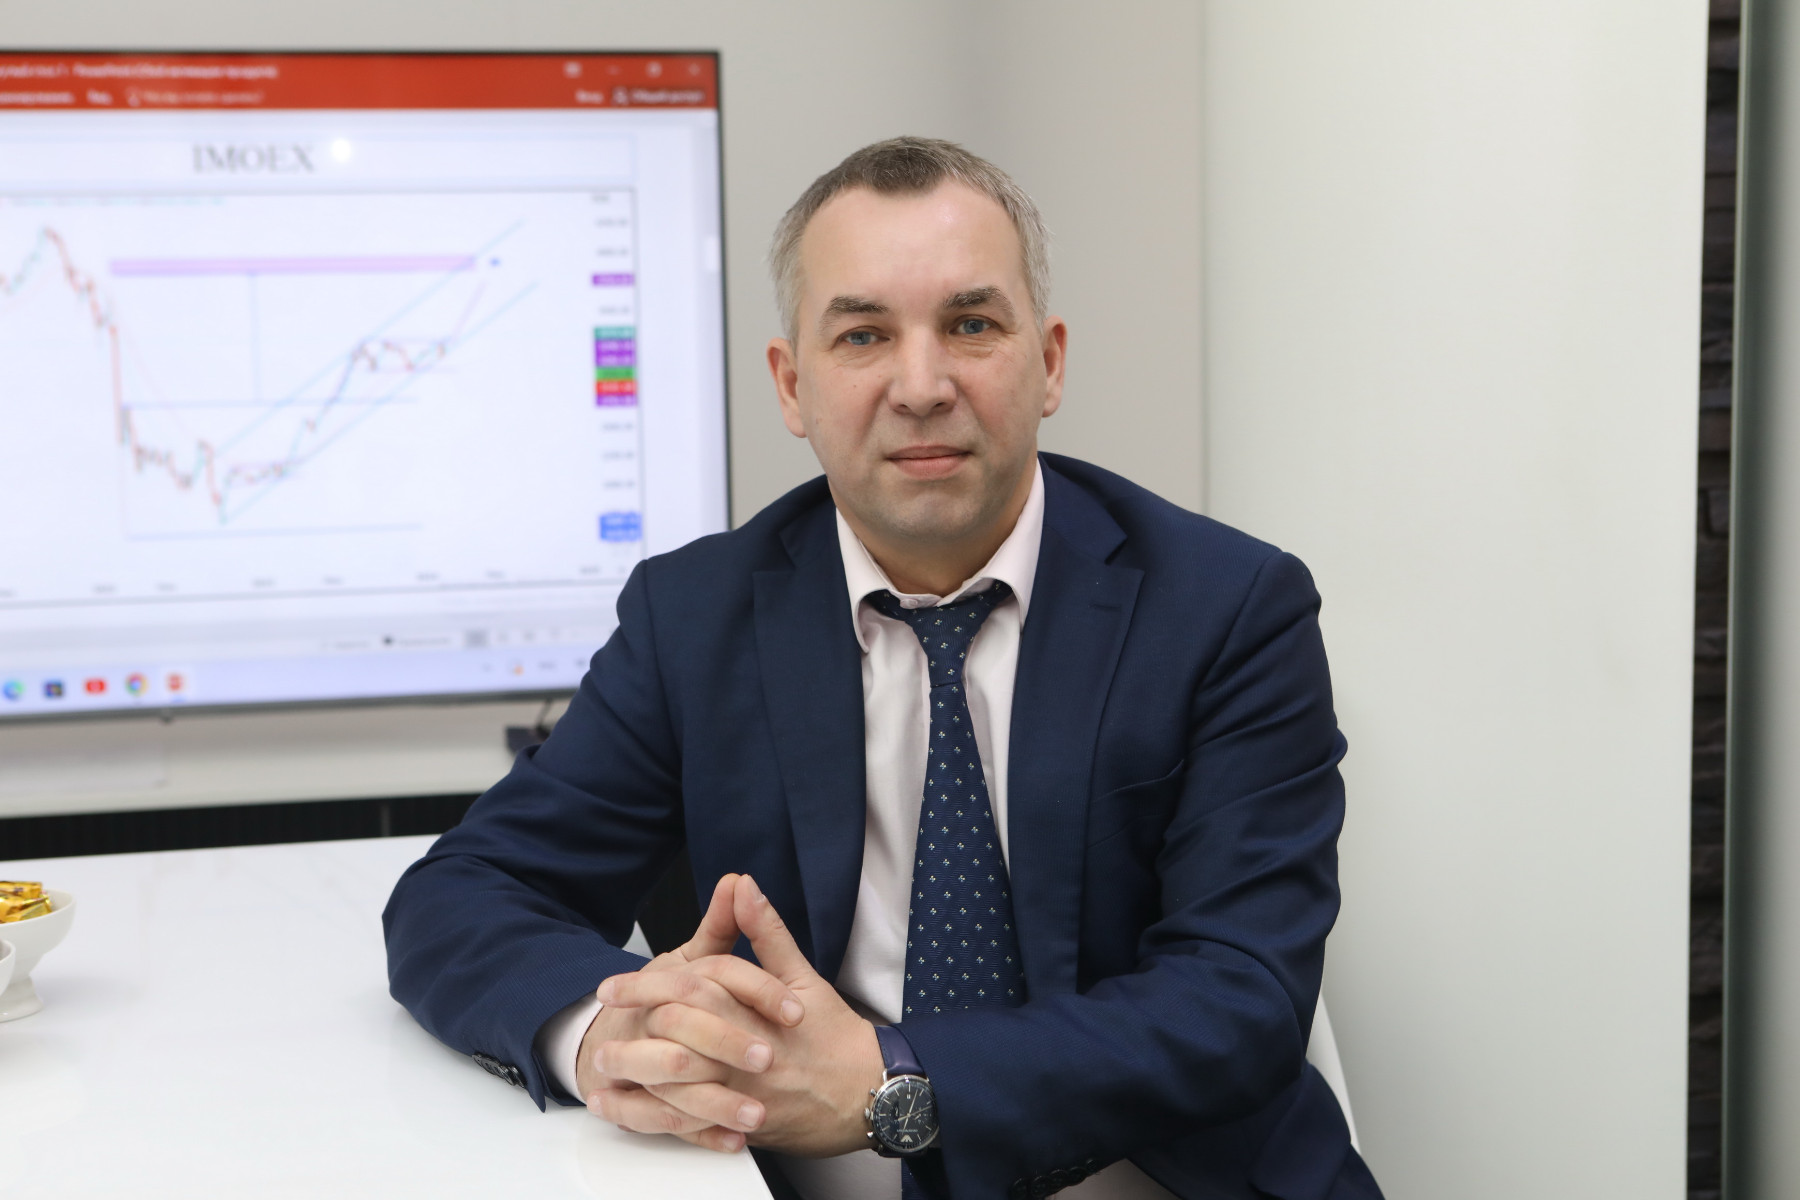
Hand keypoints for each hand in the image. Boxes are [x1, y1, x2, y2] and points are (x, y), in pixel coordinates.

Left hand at [601, 874, 885, 1158]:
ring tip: (604, 1070)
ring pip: (679, 1087)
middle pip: (676, 1039)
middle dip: (631, 1032)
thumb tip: (742, 884)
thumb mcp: (801, 977)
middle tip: (600, 1026)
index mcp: (754, 1013)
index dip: (645, 986)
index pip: (690, 991)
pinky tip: (632, 1110)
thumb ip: (765, 933)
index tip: (611, 986)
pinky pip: (692, 1124)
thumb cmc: (834, 1036)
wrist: (869, 1094)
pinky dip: (658, 1117)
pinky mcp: (744, 1125)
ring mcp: (743, 1094)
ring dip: (636, 1078)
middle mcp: (745, 1054)